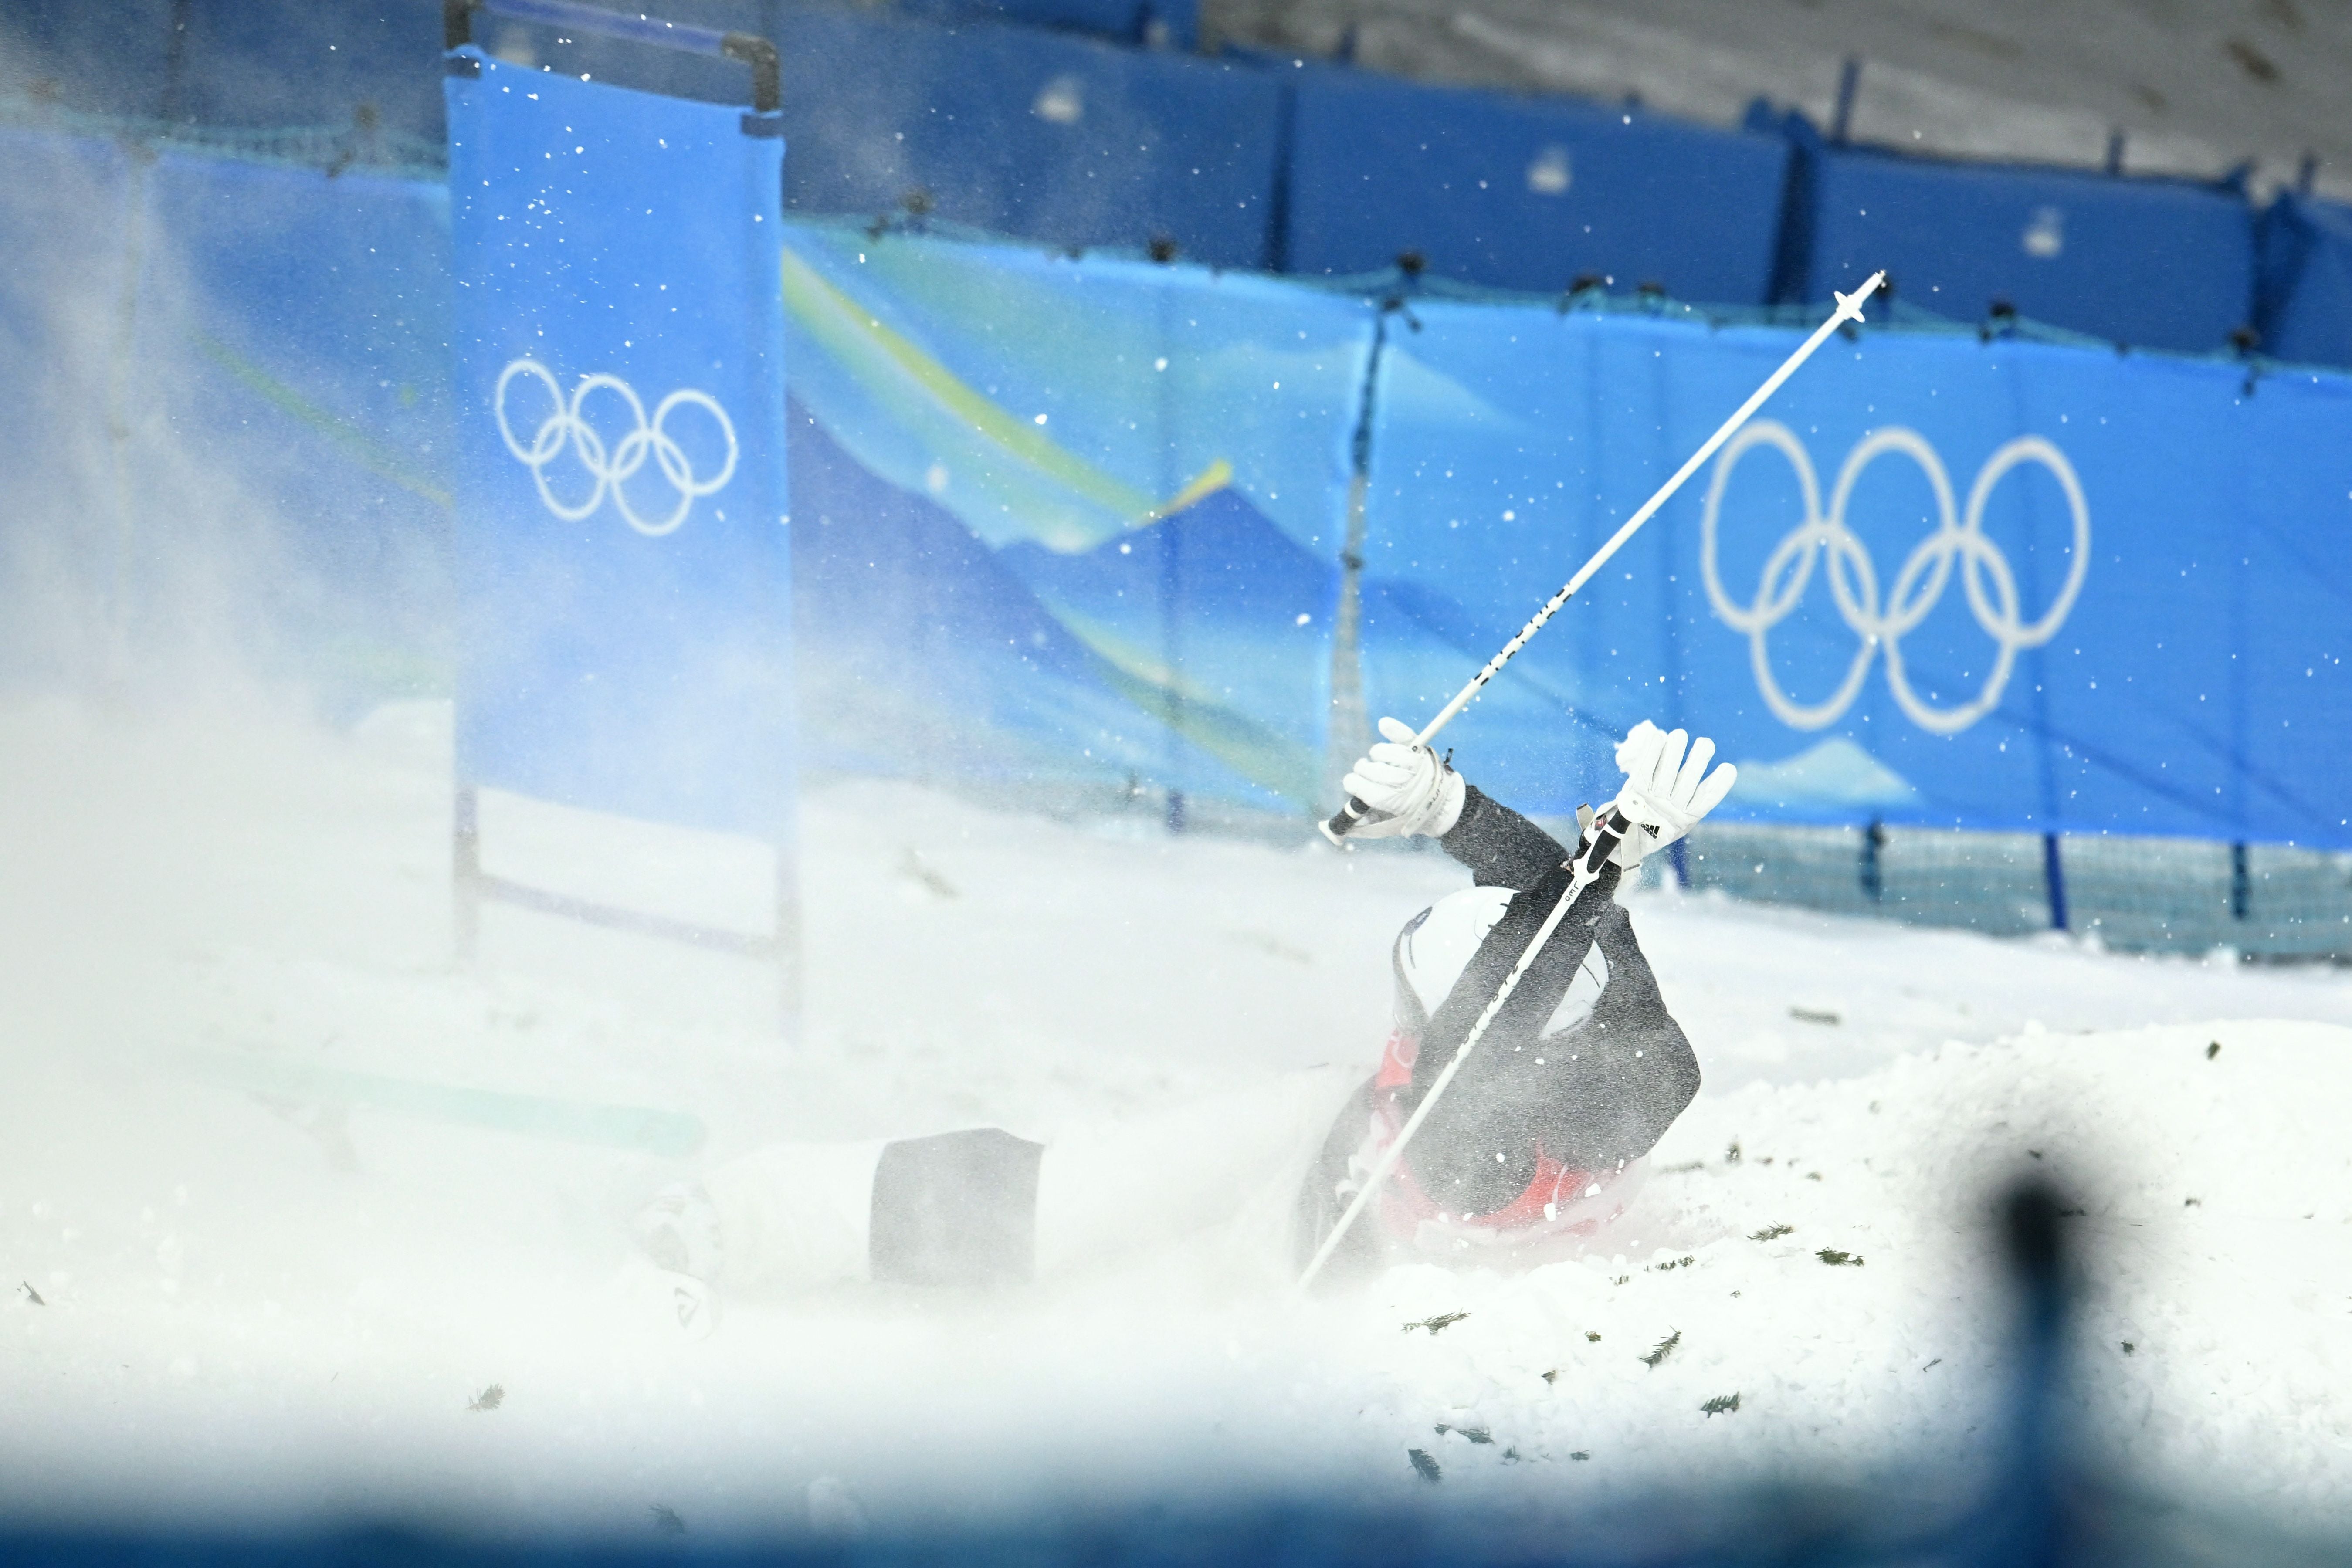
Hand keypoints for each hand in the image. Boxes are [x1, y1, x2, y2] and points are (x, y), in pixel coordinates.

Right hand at [1340, 717, 1465, 838]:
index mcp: (1391, 801)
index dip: (1352, 783)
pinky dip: (1393, 729)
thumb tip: (1342, 831)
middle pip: (1367, 768)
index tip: (1354, 783)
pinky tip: (1384, 725)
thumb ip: (1366, 827)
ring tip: (1383, 762)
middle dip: (1364, 770)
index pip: (1359, 785)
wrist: (1446, 805)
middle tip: (1368, 773)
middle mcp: (1402, 782)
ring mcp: (1413, 765)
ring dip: (1377, 755)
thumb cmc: (1413, 815)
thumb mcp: (1390, 826)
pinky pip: (1404, 735)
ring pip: (1379, 751)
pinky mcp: (1421, 752)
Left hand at [1600, 721, 1735, 867]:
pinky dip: (1651, 752)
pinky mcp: (1634, 792)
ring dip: (1674, 752)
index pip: (1706, 800)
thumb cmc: (1658, 824)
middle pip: (1687, 782)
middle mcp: (1670, 810)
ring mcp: (1651, 801)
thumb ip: (1696, 800)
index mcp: (1686, 818)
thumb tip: (1723, 773)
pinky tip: (1658, 737)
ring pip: (1666, 773)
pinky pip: (1645, 769)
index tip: (1729, 768)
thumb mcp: (1679, 820)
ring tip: (1680, 735)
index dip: (1719, 785)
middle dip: (1698, 760)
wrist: (1625, 839)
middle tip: (1705, 743)